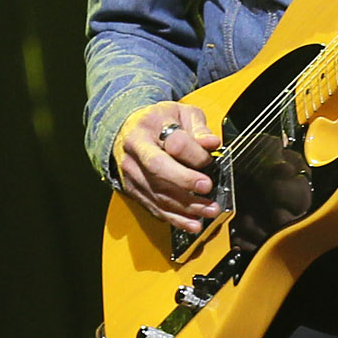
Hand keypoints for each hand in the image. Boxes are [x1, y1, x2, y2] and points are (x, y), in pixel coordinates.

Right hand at [112, 101, 222, 232]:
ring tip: (209, 210)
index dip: (193, 153)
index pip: (172, 141)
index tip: (209, 160)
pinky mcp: (134, 191)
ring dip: (186, 206)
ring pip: (158, 193)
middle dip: (184, 181)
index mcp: (149, 126)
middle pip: (158, 169)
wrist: (126, 130)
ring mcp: (132, 173)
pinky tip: (192, 223)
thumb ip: (198, 128)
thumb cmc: (159, 121)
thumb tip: (211, 144)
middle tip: (207, 187)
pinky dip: (174, 219)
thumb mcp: (181, 113)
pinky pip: (154, 208)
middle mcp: (136, 151)